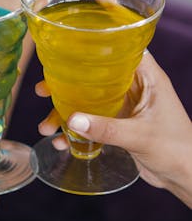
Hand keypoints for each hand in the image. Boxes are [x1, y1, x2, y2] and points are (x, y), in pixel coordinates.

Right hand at [37, 52, 191, 201]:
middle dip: (68, 82)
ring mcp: (126, 105)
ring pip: (90, 100)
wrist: (187, 177)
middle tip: (43, 89)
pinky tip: (62, 142)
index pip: (120, 48)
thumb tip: (72, 119)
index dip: (95, 42)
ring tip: (46, 126)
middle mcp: (135, 86)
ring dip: (68, 111)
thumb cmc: (178, 149)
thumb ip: (106, 128)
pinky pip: (93, 121)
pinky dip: (77, 130)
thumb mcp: (139, 136)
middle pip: (96, 75)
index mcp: (147, 77)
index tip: (68, 44)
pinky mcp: (120, 124)